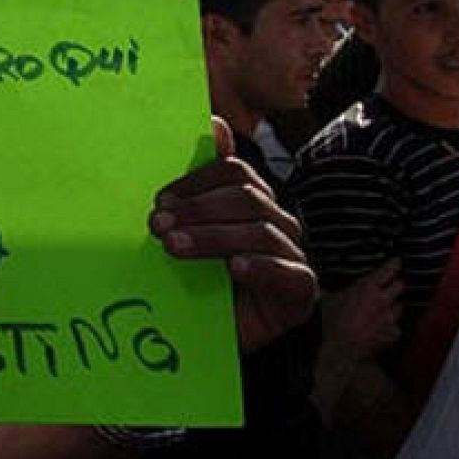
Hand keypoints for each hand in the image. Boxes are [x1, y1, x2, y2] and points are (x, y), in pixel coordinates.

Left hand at [150, 118, 317, 352]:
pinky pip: (288, 272)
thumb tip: (214, 122)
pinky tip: (233, 269)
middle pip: (246, 199)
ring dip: (212, 238)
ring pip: (260, 231)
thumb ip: (197, 184)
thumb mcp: (190, 231)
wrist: (216, 336)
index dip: (196, 182)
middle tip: (156, 226)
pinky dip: (259, 267)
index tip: (159, 201)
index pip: (234, 173)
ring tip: (173, 247)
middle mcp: (278, 222)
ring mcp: (294, 255)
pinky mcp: (301, 290)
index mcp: (253, 201)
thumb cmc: (202, 279)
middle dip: (197, 210)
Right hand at [322, 259, 401, 360]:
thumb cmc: (332, 322)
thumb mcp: (328, 299)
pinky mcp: (393, 333)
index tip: (397, 261)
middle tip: (389, 286)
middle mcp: (382, 300)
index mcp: (367, 288)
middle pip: (400, 286)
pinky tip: (381, 328)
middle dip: (396, 284)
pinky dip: (391, 326)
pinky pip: (396, 326)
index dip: (394, 264)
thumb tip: (325, 283)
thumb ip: (334, 289)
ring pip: (400, 306)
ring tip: (382, 309)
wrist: (341, 348)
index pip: (388, 270)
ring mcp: (390, 317)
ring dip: (393, 306)